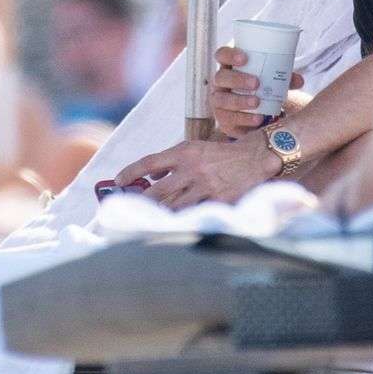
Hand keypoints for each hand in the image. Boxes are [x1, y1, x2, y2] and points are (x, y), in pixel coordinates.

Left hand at [117, 133, 277, 211]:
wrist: (254, 159)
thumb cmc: (219, 155)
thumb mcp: (194, 149)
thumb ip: (172, 162)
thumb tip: (150, 176)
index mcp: (184, 152)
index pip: (149, 162)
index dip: (131, 172)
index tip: (118, 181)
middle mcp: (192, 169)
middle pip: (158, 190)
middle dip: (142, 202)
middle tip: (130, 209)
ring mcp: (205, 186)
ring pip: (174, 206)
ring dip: (160, 214)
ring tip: (148, 221)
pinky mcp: (218, 201)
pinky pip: (195, 213)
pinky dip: (183, 219)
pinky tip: (174, 225)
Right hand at [211, 45, 304, 136]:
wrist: (257, 114)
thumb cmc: (263, 89)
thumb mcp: (272, 80)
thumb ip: (284, 78)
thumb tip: (299, 80)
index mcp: (230, 66)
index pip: (222, 55)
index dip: (230, 54)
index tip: (245, 58)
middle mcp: (221, 83)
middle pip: (221, 77)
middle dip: (237, 80)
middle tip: (256, 82)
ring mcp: (219, 101)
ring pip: (222, 100)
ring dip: (239, 101)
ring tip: (257, 102)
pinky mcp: (224, 120)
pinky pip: (229, 120)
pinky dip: (244, 120)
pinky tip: (257, 119)